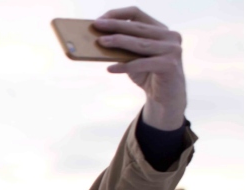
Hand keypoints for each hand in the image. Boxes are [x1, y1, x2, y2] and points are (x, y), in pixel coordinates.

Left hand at [93, 6, 185, 129]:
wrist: (165, 97)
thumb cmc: (146, 73)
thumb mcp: (133, 57)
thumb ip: (123, 47)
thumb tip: (98, 40)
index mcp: (160, 29)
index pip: (136, 14)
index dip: (117, 15)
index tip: (99, 20)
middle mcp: (169, 36)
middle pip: (137, 27)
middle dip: (114, 26)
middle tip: (96, 26)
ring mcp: (172, 49)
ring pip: (140, 43)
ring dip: (118, 41)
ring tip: (100, 42)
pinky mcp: (170, 64)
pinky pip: (142, 64)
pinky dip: (125, 66)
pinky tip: (110, 68)